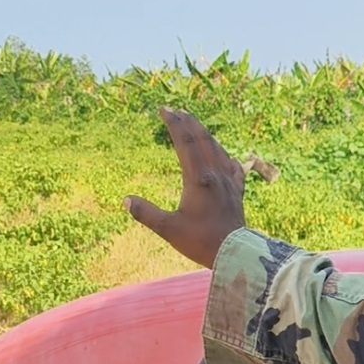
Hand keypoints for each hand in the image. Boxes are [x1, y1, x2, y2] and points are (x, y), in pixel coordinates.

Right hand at [125, 107, 246, 268]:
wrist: (235, 254)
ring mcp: (229, 183)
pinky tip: (227, 157)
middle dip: (190, 123)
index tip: (165, 110)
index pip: (185, 143)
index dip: (175, 125)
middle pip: (203, 141)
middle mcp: (215, 175)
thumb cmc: (201, 242)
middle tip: (178, 110)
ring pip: (218, 151)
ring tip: (197, 126)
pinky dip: (226, 157)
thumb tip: (126, 200)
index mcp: (198, 179)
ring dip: (206, 135)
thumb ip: (146, 213)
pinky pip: (234, 168)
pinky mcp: (238, 194)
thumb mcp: (168, 229)